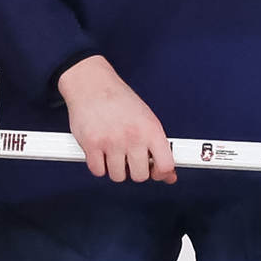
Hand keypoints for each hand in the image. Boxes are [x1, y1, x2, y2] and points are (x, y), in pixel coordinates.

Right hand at [57, 55, 175, 183]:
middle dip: (134, 170)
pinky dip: (98, 165)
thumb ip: (158, 147)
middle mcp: (133, 136)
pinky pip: (98, 171)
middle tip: (129, 158)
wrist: (92, 84)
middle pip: (140, 176)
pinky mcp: (91, 144)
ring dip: (115, 168)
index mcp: (151, 129)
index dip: (161, 174)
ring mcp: (112, 141)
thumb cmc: (119, 101)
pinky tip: (100, 152)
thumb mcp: (146, 119)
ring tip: (113, 152)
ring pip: (117, 176)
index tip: (155, 171)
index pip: (165, 166)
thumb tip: (169, 175)